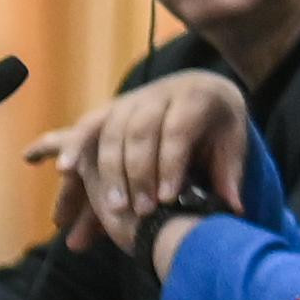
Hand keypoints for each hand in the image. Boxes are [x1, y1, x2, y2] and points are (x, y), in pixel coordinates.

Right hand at [45, 72, 251, 252]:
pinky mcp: (112, 108)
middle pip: (140, 132)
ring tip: (112, 207)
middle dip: (137, 174)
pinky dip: (74, 147)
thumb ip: (229, 172)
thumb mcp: (233, 141)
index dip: (169, 164)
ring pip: (111, 131)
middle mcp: (159, 94)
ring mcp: (131, 99)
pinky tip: (64, 171)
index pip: (176, 131)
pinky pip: (88, 125)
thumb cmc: (220, 122)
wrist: (203, 86)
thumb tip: (234, 209)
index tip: (166, 198)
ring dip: (107, 170)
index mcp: (195, 97)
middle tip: (139, 212)